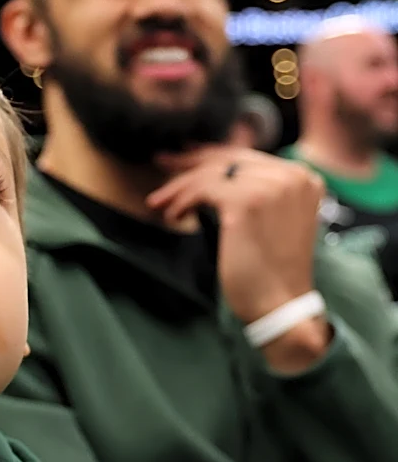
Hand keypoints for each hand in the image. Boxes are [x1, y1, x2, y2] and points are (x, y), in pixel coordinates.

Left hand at [147, 146, 324, 326]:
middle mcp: (291, 174)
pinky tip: (173, 216)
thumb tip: (210, 171)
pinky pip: (202, 189)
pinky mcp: (246, 201)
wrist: (279, 306)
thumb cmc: (268, 272)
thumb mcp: (267, 220)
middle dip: (189, 162)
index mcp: (302, 176)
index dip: (209, 155)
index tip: (182, 158)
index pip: (245, 156)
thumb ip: (251, 192)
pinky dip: (182, 201)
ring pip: (210, 173)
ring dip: (179, 187)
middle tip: (161, 163)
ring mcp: (271, 186)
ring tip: (158, 203)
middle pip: (227, 159)